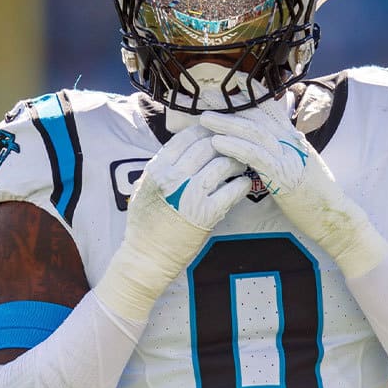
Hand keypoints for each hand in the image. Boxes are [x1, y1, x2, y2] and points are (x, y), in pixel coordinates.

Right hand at [95, 125, 249, 321]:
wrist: (147, 256)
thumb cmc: (145, 222)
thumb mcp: (144, 186)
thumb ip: (162, 165)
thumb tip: (184, 144)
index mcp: (158, 168)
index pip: (186, 137)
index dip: (204, 130)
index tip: (215, 132)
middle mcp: (174, 177)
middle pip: (207, 146)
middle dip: (223, 143)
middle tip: (234, 145)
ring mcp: (192, 194)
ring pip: (223, 163)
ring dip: (236, 160)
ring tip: (240, 163)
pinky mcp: (208, 213)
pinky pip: (233, 189)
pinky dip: (242, 183)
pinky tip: (243, 183)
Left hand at [200, 98, 387, 277]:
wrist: (334, 216)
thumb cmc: (314, 195)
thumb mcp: (299, 163)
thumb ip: (283, 149)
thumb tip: (264, 141)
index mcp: (292, 137)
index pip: (268, 108)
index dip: (246, 95)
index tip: (226, 88)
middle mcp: (291, 141)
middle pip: (256, 114)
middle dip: (229, 104)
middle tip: (206, 96)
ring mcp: (288, 156)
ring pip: (253, 131)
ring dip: (226, 123)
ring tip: (204, 118)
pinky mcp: (283, 175)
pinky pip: (255, 155)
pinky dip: (235, 146)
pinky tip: (217, 142)